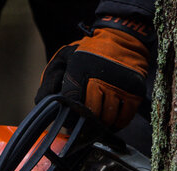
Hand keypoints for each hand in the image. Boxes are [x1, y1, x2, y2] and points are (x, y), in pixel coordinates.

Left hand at [36, 17, 150, 129]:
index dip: (69, 113)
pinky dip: (117, 124)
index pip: (71, 100)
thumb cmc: (89, 53)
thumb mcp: (64, 58)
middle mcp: (100, 75)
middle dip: (85, 122)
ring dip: (101, 124)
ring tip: (96, 124)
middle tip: (82, 126)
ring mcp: (119, 84)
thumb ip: (50, 80)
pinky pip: (124, 117)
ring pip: (107, 117)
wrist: (122, 39)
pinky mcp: (134, 90)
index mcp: (80, 66)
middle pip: (90, 112)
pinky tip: (111, 122)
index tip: (70, 119)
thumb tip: (42, 103)